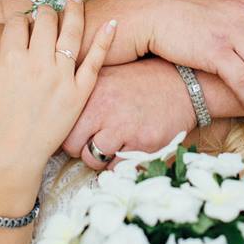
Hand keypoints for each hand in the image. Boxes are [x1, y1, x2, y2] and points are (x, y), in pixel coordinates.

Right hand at [0, 0, 115, 177]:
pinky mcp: (78, 93)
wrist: (8, 161)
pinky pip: (95, 62)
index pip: (18, 23)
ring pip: (71, 33)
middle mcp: (37, 63)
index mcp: (9, 59)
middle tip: (45, 14)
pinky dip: (104, 40)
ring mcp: (61, 77)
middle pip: (46, 21)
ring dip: (75, 11)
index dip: (18, 21)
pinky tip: (113, 23)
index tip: (19, 27)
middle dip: (44, 13)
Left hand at [62, 58, 195, 170]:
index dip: (68, 131)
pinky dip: (120, 164)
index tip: (78, 132)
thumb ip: (85, 90)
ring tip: (111, 146)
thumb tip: (60, 109)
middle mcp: (104, 108)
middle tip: (91, 143)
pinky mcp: (142, 144)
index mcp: (93, 89)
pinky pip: (117, 168)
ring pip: (92, 160)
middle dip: (80, 148)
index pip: (64, 122)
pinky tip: (128, 149)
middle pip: (72, 145)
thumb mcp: (110, 75)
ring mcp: (123, 127)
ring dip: (99, 159)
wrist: (183, 83)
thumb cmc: (143, 81)